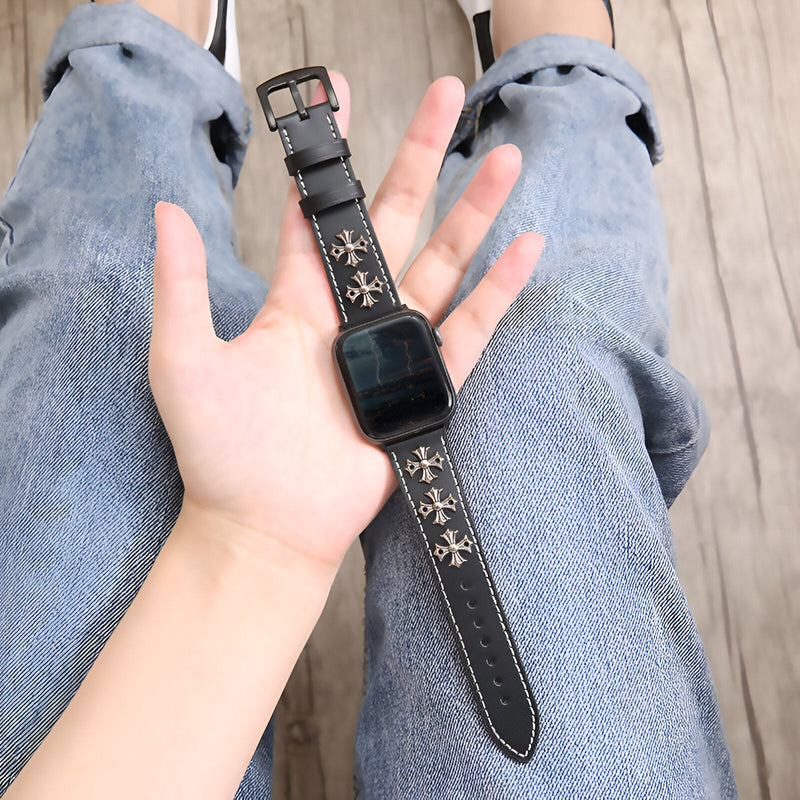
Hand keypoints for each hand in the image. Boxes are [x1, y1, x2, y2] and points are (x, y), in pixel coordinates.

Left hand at [148, 73, 543, 576]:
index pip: (319, 214)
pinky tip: (525, 249)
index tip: (336, 101)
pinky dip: (499, 291)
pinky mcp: (423, 387)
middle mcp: (350, 316)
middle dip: (422, 157)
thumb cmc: (218, 451)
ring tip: (505, 159)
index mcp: (297, 301)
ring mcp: (391, 349)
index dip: (328, 159)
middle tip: (448, 97)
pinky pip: (469, 331)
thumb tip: (165, 208)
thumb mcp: (182, 358)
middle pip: (396, 221)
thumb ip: (181, 284)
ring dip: (475, 212)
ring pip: (443, 264)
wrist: (264, 526)